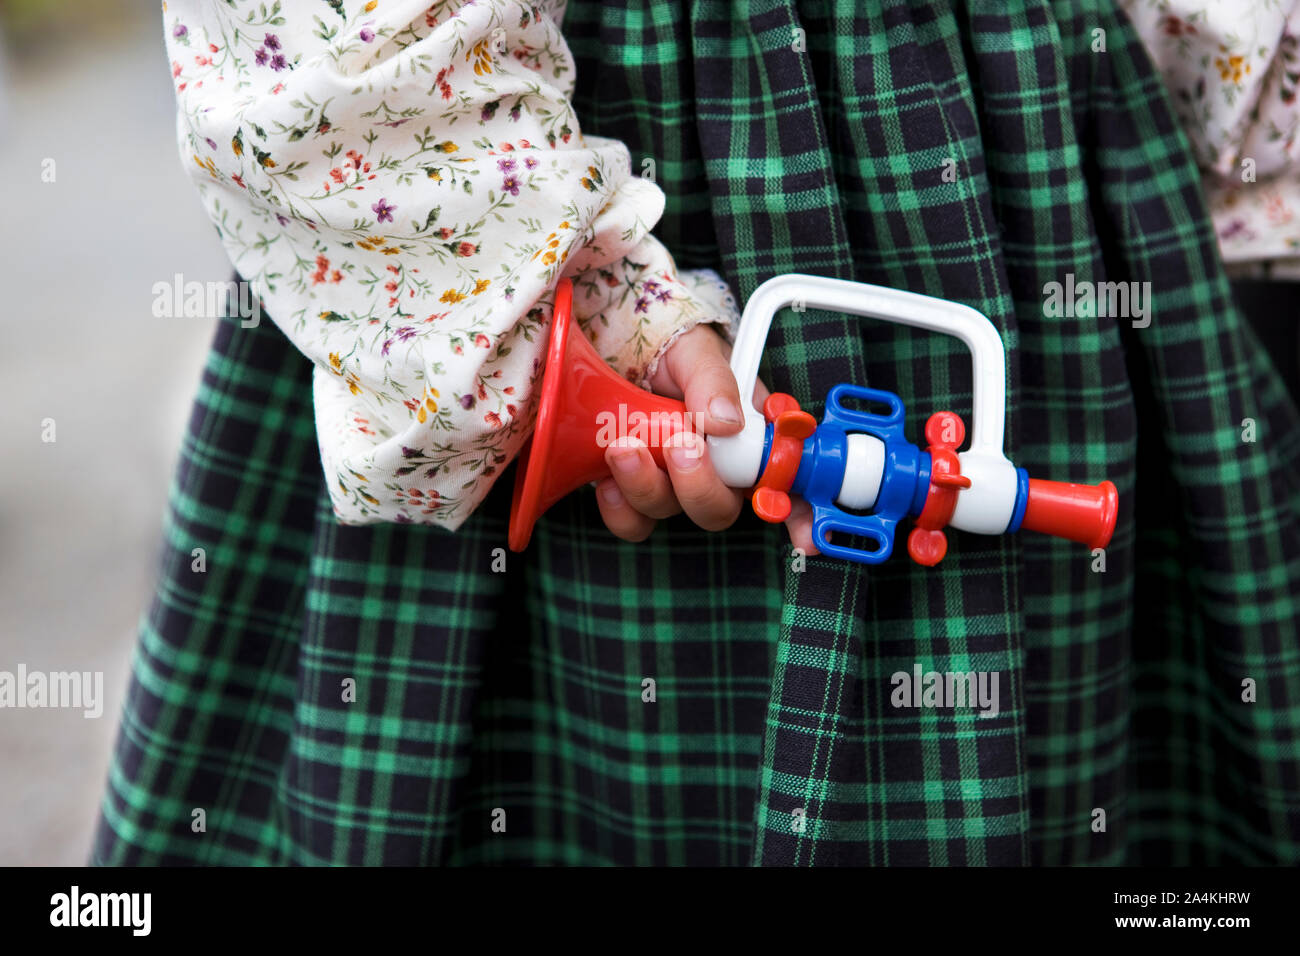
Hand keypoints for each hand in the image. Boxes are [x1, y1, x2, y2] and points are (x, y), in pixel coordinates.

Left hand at [594, 323, 817, 554]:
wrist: (618, 349)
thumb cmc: (673, 352)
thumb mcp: (697, 352)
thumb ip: (713, 380)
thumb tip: (724, 421)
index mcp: (746, 438)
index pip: (783, 483)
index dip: (798, 515)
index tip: (804, 537)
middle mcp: (713, 469)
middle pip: (719, 509)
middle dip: (699, 486)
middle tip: (681, 444)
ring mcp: (671, 483)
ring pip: (670, 512)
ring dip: (646, 486)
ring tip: (624, 447)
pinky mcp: (633, 489)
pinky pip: (630, 520)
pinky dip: (618, 505)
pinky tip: (608, 475)